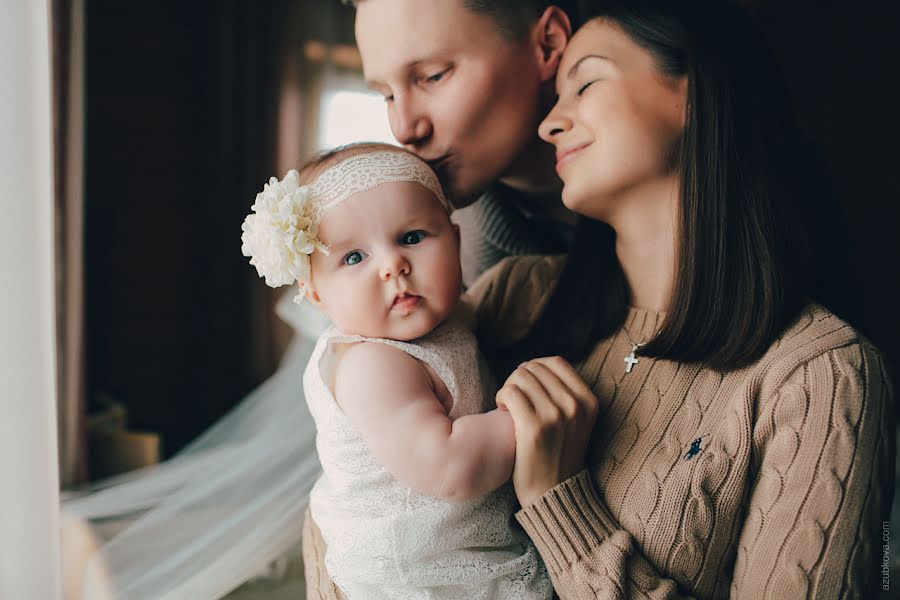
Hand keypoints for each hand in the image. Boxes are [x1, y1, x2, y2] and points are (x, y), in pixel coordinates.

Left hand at [496, 356, 598, 507]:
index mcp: (589, 401)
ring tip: (509, 407)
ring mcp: (556, 416)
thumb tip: (531, 364)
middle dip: (519, 379)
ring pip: (520, 377)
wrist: (554, 494)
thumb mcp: (575, 421)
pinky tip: (503, 412)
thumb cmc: (557, 454)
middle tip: (514, 400)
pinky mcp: (534, 428)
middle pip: (534, 368)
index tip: (527, 386)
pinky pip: (510, 392)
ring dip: (508, 389)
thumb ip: (562, 392)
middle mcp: (575, 405)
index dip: (535, 368)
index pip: (556, 362)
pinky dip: (501, 398)